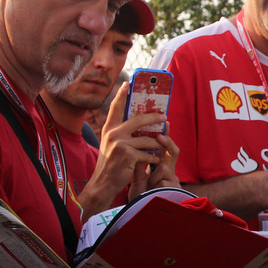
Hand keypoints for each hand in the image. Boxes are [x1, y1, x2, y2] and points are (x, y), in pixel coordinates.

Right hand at [77, 83, 180, 219]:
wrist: (103, 184)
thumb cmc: (111, 165)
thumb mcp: (112, 146)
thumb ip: (121, 134)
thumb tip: (140, 126)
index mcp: (109, 129)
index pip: (115, 108)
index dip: (121, 95)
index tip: (127, 83)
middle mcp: (113, 133)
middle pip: (138, 119)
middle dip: (154, 117)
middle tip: (164, 117)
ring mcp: (120, 144)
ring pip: (146, 139)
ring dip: (155, 145)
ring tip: (159, 148)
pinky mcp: (127, 155)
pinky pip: (147, 154)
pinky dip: (153, 158)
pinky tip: (154, 161)